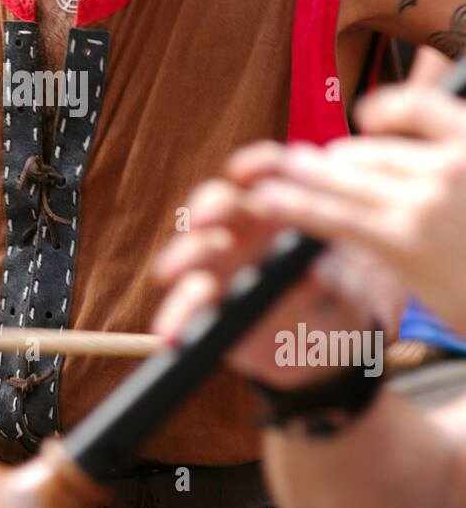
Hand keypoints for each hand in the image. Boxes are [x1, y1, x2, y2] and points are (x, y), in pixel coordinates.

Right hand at [151, 178, 401, 388]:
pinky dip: (174, 317)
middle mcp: (238, 231)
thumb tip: (312, 276)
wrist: (318, 339)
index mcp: (276, 212)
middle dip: (207, 208)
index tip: (244, 173)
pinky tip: (169, 333)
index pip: (265, 175)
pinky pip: (184, 307)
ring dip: (180, 259)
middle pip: (216, 206)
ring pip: (190, 252)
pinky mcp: (203, 303)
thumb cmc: (329, 296)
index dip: (254, 168)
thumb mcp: (338, 284)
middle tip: (203, 219)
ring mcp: (215, 267)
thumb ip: (323, 276)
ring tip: (181, 279)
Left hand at [232, 84, 465, 335]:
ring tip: (268, 176)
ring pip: (347, 176)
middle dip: (334, 162)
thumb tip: (411, 175)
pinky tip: (269, 201)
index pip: (419, 107)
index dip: (386, 109)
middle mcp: (449, 166)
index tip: (366, 117)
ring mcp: (425, 201)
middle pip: (372, 152)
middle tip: (301, 164)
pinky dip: (297, 204)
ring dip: (305, 176)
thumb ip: (450, 177)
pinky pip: (336, 214)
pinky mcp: (401, 240)